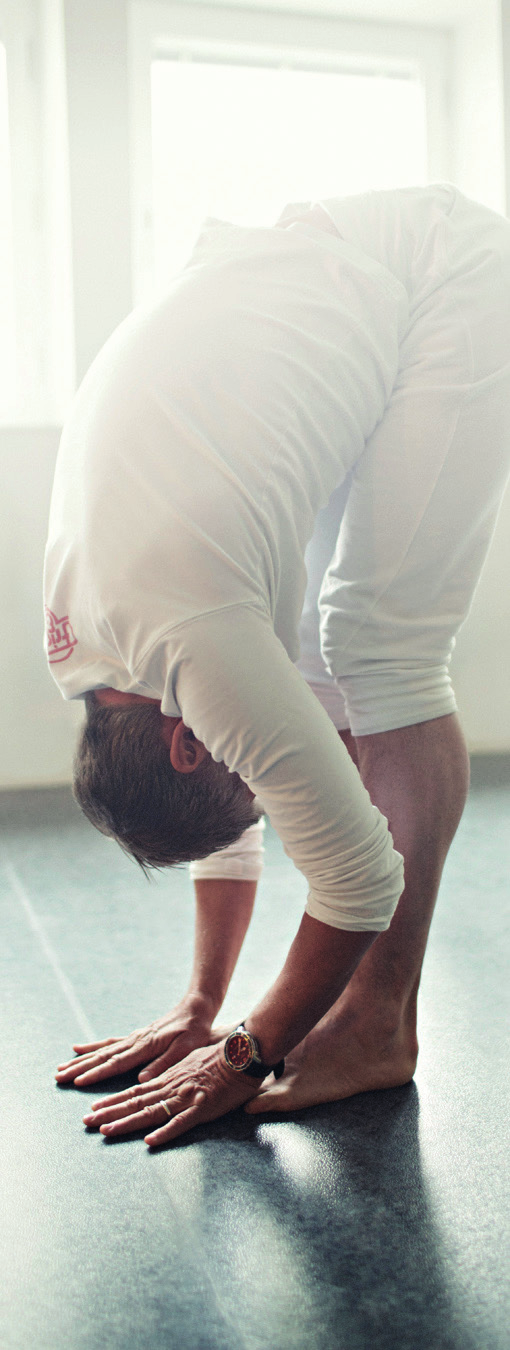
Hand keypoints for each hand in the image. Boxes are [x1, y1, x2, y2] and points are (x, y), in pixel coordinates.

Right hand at [55, 997, 217, 1086]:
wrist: (196, 1009)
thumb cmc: (194, 1031)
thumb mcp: (185, 1049)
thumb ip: (164, 1063)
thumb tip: (142, 1079)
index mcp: (146, 1046)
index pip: (117, 1063)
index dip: (97, 1074)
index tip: (78, 1082)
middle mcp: (135, 1041)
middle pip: (102, 1056)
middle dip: (79, 1068)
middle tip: (58, 1077)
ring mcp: (133, 1038)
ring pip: (101, 1050)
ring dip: (81, 1060)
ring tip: (61, 1068)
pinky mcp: (134, 1037)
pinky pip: (108, 1043)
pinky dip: (92, 1047)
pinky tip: (78, 1049)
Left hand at [81, 1043, 259, 1145]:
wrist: (244, 1052)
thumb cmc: (221, 1057)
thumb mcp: (191, 1061)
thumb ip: (173, 1072)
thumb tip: (156, 1079)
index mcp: (169, 1078)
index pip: (136, 1091)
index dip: (113, 1100)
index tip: (94, 1108)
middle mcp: (172, 1087)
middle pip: (136, 1101)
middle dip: (109, 1112)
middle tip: (85, 1122)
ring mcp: (186, 1097)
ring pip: (151, 1112)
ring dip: (127, 1122)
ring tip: (105, 1130)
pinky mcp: (203, 1107)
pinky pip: (182, 1123)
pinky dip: (165, 1132)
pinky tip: (150, 1141)